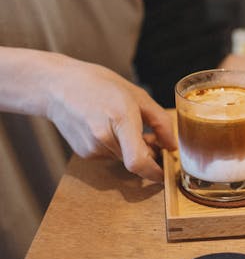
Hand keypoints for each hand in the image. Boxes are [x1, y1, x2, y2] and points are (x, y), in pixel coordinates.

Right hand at [45, 55, 175, 181]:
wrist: (58, 86)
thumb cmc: (101, 85)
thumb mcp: (138, 96)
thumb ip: (161, 122)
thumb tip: (172, 146)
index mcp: (120, 119)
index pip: (137, 161)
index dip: (154, 172)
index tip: (164, 173)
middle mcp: (104, 137)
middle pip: (136, 160)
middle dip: (148, 153)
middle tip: (150, 135)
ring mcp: (91, 148)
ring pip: (124, 158)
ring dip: (132, 148)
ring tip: (124, 123)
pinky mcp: (84, 153)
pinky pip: (110, 155)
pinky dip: (117, 146)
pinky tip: (107, 126)